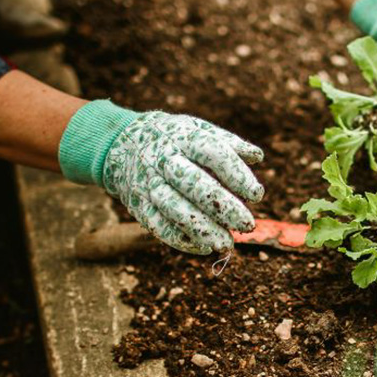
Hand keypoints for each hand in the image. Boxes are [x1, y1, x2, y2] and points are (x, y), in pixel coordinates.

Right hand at [103, 112, 263, 253]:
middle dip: (223, 207)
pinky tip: (204, 247)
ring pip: (174, 208)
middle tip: (247, 224)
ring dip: (202, 229)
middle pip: (193, 184)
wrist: (120, 143)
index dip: (236, 174)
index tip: (257, 195)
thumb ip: (228, 142)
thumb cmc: (172, 138)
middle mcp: (164, 160)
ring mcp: (148, 183)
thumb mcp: (197, 128)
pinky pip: (157, 226)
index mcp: (184, 138)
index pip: (213, 153)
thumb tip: (257, 157)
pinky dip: (180, 240)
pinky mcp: (138, 205)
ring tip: (226, 244)